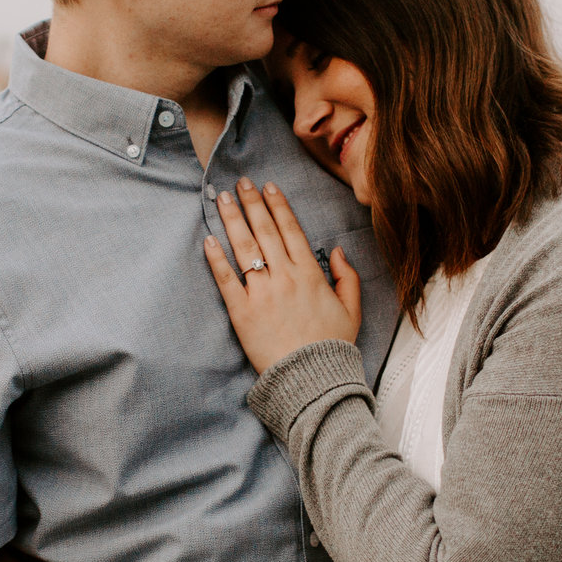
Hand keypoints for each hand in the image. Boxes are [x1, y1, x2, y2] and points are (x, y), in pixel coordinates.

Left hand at [202, 179, 360, 375]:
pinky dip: (216, 259)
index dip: (278, 205)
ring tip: (222, 198)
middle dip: (251, 203)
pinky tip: (208, 240)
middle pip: (264, 231)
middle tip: (240, 182)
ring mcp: (262, 293)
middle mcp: (285, 277)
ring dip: (232, 220)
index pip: (290, 230)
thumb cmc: (332, 346)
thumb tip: (337, 250)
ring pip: (244, 247)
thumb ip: (348, 277)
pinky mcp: (242, 312)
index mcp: (310, 273)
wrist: (311, 378)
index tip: (268, 187)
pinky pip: (226, 280)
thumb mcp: (352, 310)